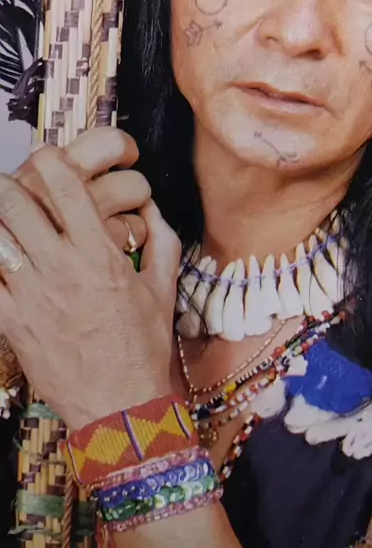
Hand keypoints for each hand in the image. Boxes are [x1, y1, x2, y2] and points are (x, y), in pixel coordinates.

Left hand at [0, 129, 181, 429]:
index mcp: (99, 254)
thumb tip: (151, 207)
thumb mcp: (164, 287)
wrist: (120, 405)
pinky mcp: (10, 322)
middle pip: (15, 204)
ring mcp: (30, 295)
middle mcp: (61, 268)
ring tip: (3, 216)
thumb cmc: (143, 346)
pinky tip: (1, 256)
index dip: (51, 160)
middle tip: (11, 182)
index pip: (65, 188)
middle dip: (7, 183)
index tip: (48, 156)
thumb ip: (161, 238)